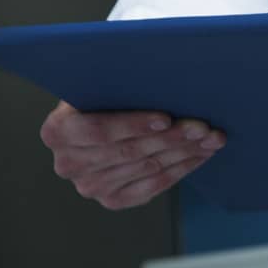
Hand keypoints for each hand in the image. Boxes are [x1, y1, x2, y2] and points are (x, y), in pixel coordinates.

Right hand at [40, 100, 223, 208]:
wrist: (101, 120)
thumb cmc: (106, 94)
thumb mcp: (102, 83)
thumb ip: (117, 82)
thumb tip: (156, 68)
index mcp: (57, 131)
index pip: (98, 131)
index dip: (133, 125)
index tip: (166, 118)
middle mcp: (68, 164)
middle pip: (128, 151)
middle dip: (171, 137)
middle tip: (202, 126)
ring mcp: (90, 186)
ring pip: (147, 167)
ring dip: (184, 151)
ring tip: (211, 137)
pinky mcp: (113, 199)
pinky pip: (154, 186)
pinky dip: (182, 168)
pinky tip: (202, 153)